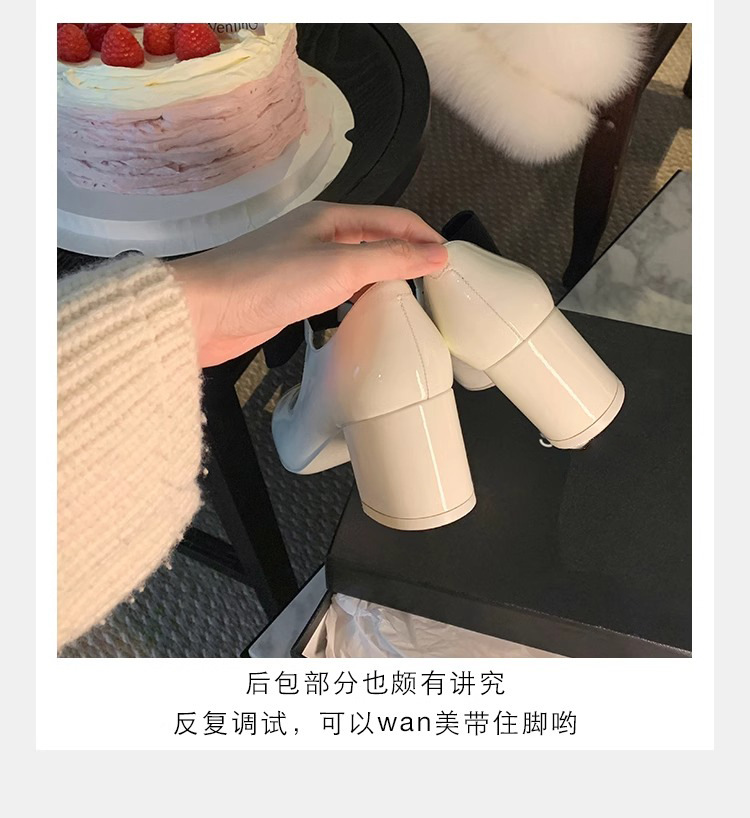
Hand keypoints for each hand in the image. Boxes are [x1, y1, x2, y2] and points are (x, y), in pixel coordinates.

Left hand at [171, 201, 447, 366]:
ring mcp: (302, 263)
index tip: (448, 261)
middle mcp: (317, 235)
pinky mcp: (290, 292)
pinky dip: (357, 298)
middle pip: (375, 239)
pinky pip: (336, 289)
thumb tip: (436, 254)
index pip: (392, 219)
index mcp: (330, 218)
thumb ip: (391, 259)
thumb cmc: (265, 282)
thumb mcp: (340, 267)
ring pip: (356, 265)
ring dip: (382, 278)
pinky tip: (364, 314)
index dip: (423, 237)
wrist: (207, 311)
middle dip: (407, 256)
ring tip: (408, 300)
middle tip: (433, 283)